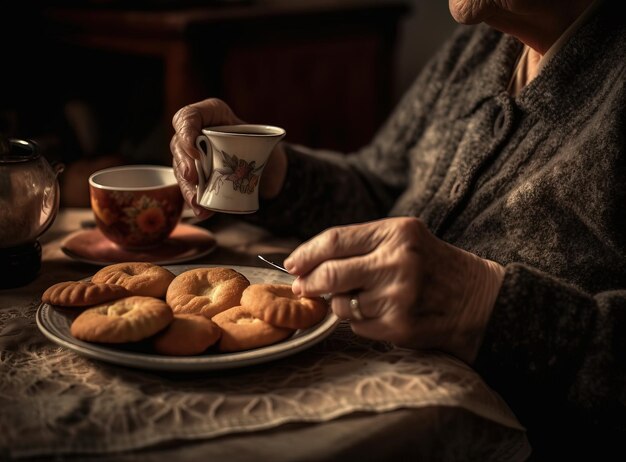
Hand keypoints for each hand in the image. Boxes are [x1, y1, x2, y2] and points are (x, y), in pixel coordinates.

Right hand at [170, 98, 287, 218]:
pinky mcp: (197, 176)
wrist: (266, 165)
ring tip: (196, 202)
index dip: (186, 131)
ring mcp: (193, 155)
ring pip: (181, 170)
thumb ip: (261, 142)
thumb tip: (258, 155)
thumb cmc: (263, 143)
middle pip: (179, 145)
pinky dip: (197, 201)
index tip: (194, 148)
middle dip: (183, 163)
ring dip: (188, 188)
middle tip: (191, 177)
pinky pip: (191, 188)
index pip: (187, 116)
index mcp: (211, 114)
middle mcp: (196, 132)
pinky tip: (203, 211)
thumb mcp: (264, 136)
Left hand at [284, 217, 504, 363]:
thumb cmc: (431, 264)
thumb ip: (360, 244)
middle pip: (330, 274)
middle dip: (309, 282)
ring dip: (339, 303)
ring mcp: (399, 297)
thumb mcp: (403, 238)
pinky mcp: (400, 326)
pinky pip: (357, 326)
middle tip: (302, 286)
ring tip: (359, 297)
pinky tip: (379, 312)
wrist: (476, 299)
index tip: (293, 263)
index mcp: (397, 233)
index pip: (335, 240)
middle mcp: (397, 263)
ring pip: (341, 304)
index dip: (306, 253)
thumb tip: (308, 264)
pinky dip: (358, 320)